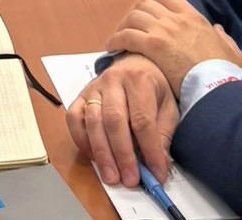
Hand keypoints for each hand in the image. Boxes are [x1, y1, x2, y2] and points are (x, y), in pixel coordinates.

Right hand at [66, 53, 178, 187]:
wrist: (134, 62)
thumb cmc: (153, 86)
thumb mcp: (168, 106)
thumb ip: (163, 134)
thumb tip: (158, 166)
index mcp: (139, 80)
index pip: (143, 120)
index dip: (149, 150)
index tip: (156, 174)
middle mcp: (113, 80)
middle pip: (114, 121)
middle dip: (122, 154)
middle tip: (130, 179)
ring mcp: (93, 88)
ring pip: (92, 121)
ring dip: (101, 153)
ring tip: (111, 176)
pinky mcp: (80, 96)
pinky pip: (73, 118)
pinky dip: (80, 140)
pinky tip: (93, 157)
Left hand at [107, 0, 241, 95]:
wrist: (219, 86)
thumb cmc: (227, 74)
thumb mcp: (233, 52)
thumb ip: (224, 38)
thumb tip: (217, 30)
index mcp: (195, 18)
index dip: (152, 1)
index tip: (146, 12)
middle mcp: (177, 19)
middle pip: (145, 4)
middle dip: (134, 14)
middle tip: (128, 27)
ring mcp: (164, 31)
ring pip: (133, 17)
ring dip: (123, 26)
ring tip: (117, 39)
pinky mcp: (153, 46)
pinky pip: (126, 36)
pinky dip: (116, 40)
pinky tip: (112, 49)